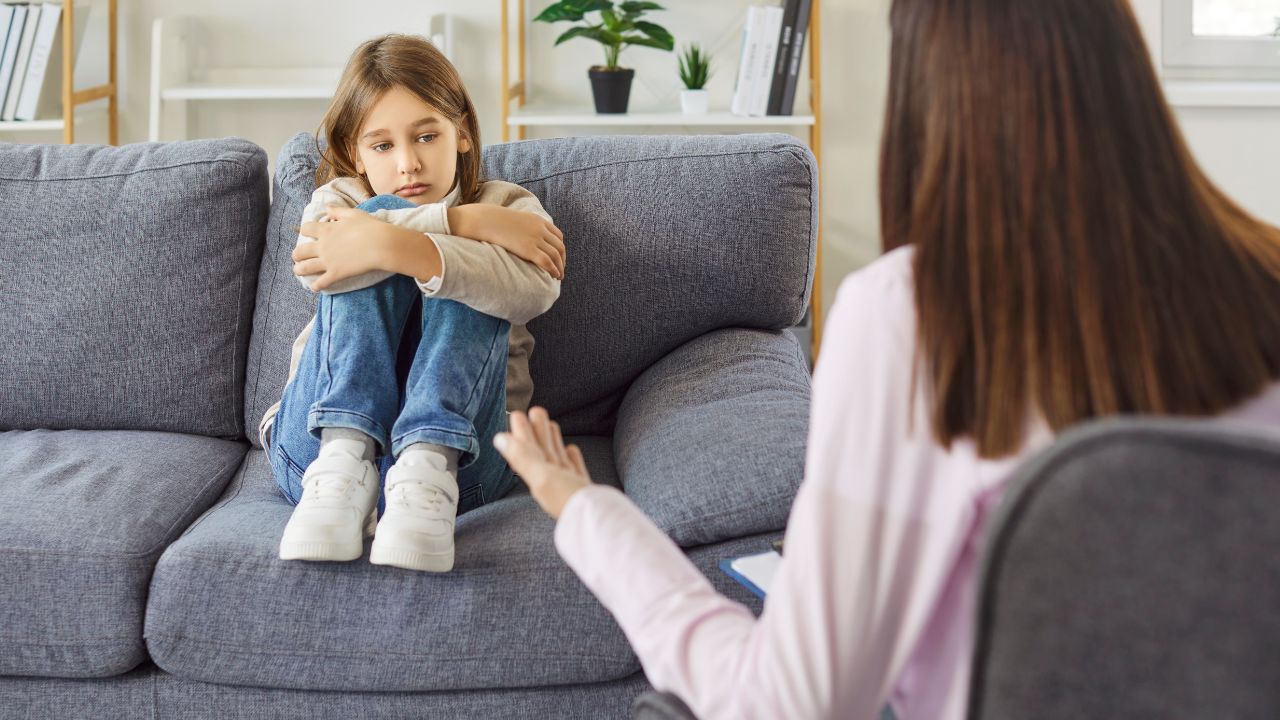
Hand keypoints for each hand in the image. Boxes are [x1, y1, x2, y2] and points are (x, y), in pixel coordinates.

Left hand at [295, 206, 392, 290]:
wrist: (382, 245)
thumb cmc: (370, 227)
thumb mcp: (354, 214)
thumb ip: (338, 211)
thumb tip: (327, 207)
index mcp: (326, 230)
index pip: (306, 229)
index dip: (305, 231)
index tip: (307, 233)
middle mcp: (323, 246)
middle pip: (300, 251)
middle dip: (296, 254)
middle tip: (297, 256)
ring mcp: (328, 261)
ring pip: (305, 268)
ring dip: (299, 270)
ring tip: (298, 271)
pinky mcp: (336, 273)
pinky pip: (321, 282)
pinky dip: (317, 286)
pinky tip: (315, 287)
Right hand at [449, 205, 565, 279]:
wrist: (486, 220)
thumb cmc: (494, 221)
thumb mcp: (515, 220)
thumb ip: (523, 227)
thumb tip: (520, 238)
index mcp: (538, 220)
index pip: (558, 236)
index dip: (561, 248)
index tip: (559, 258)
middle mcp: (540, 229)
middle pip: (559, 247)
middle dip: (562, 260)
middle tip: (560, 270)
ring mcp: (536, 239)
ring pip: (556, 255)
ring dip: (560, 267)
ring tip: (558, 276)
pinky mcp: (529, 249)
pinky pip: (547, 262)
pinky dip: (554, 270)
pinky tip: (554, 276)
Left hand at [494, 407, 591, 519]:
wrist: (602, 521)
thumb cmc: (570, 501)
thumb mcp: (543, 476)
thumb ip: (522, 457)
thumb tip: (498, 439)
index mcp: (540, 478)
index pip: (528, 450)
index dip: (522, 432)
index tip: (517, 414)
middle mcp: (552, 482)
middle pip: (543, 452)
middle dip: (538, 432)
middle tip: (535, 410)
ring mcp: (569, 486)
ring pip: (558, 458)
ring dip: (553, 441)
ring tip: (551, 424)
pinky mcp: (585, 489)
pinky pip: (575, 469)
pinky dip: (572, 458)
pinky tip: (571, 449)